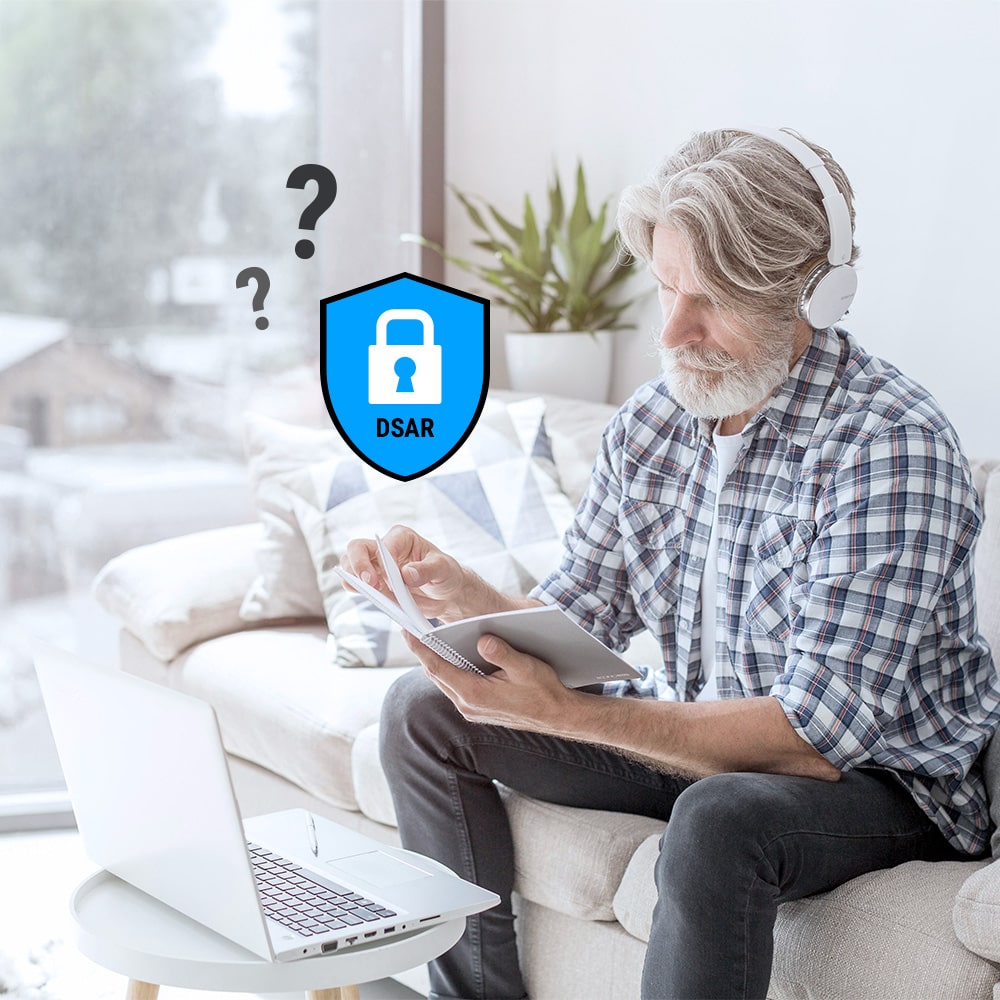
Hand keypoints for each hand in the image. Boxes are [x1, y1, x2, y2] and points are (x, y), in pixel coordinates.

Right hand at [341, 524, 470, 621]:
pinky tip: (369, 597)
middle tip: (371, 584)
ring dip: (352, 578)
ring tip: (368, 591)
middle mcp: (385, 548)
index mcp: (402, 538)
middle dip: (359, 565)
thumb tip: (407, 574)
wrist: (445, 593)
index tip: (392, 577)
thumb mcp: (444, 569)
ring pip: (349, 564)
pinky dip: (356, 590)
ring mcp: (376, 565)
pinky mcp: (373, 582)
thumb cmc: (445, 574)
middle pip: (357, 548)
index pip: (384, 544)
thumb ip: (427, 570)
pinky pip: (354, 583)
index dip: (384, 560)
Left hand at [403, 630, 581, 733]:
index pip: (437, 667)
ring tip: (426, 641)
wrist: (557, 716)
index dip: (420, 648)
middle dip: (423, 652)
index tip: (405, 631)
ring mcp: (471, 710)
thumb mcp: (526, 667)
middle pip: (436, 675)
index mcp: (475, 693)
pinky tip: (452, 658)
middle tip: (410, 630)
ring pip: (445, 682)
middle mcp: (467, 705)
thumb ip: (502, 653)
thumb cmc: (544, 690)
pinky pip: (455, 688)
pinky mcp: (477, 710)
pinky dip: (449, 672)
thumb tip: (482, 639)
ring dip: (436, 662)